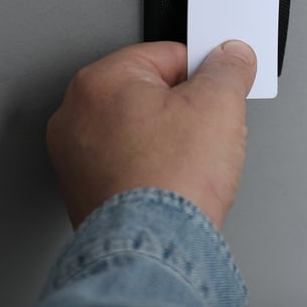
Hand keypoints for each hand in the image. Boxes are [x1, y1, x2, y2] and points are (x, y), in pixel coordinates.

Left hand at [47, 40, 257, 229]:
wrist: (153, 251)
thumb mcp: (218, 104)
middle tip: (205, 133)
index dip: (203, 73)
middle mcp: (75, 115)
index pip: (166, 55)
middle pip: (148, 93)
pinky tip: (171, 185)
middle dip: (183, 110)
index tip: (219, 88)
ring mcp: (73, 157)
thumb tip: (233, 57)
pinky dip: (149, 170)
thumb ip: (228, 68)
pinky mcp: (82, 192)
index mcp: (99, 81)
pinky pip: (125, 165)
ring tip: (188, 164)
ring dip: (166, 141)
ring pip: (136, 131)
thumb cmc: (169, 183)